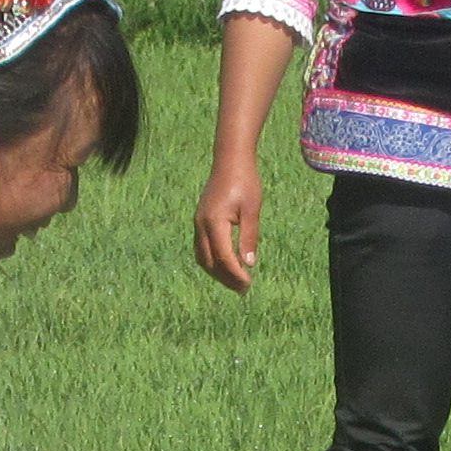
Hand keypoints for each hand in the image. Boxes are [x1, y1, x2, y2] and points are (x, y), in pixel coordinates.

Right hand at [193, 158, 266, 291]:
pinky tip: (225, 266)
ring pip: (203, 258)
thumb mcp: (252, 210)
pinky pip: (201, 249)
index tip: (249, 283)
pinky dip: (212, 262)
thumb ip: (249, 237)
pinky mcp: (200, 221)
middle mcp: (201, 225)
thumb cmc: (245, 182)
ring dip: (218, 273)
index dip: (236, 273)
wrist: (230, 161)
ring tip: (235, 282)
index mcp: (215, 222)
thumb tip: (249, 264)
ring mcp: (198, 223)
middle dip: (226, 278)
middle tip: (244, 289)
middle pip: (210, 262)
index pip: (224, 256)